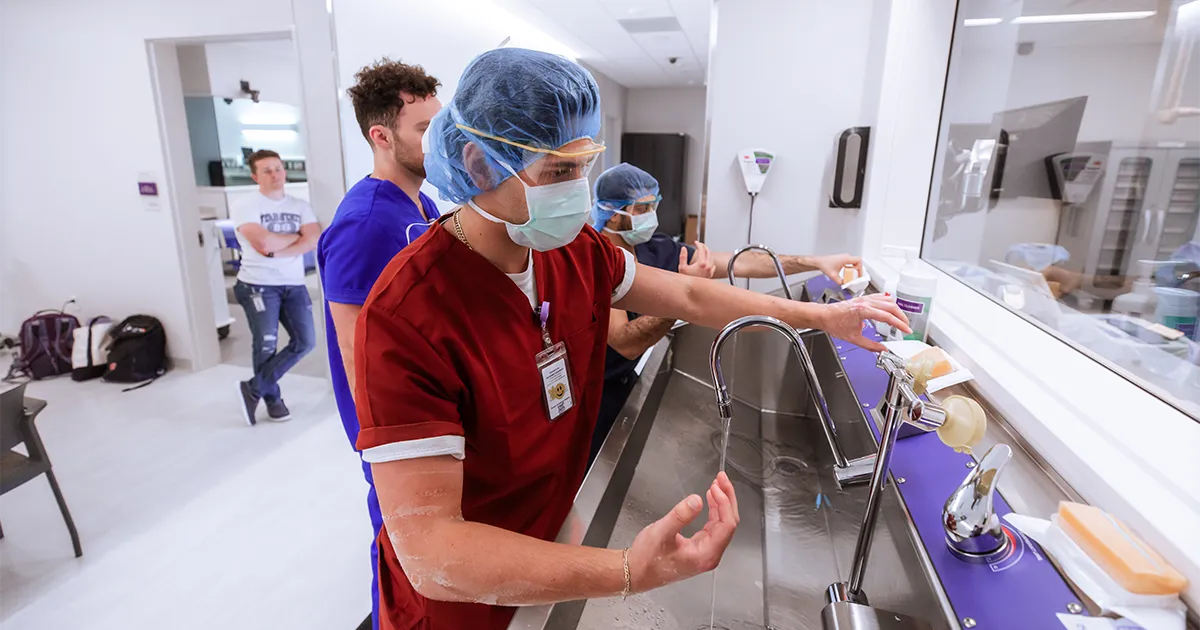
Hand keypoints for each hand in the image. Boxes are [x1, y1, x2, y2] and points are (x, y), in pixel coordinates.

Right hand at [627, 472, 738, 592]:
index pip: (727, 525)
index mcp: (706, 554)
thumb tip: (697, 500)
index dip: (724, 503)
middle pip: (728, 522)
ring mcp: (705, 551)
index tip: (716, 487)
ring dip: (721, 502)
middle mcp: (709, 554)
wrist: (636, 573)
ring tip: (717, 484)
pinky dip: (713, 510)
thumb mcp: (661, 532)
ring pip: (722, 523)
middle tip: (721, 478)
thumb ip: (680, 515)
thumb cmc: (647, 559)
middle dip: (726, 498)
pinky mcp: (699, 547)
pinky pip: (713, 526)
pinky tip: (710, 499)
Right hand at [679, 242, 715, 278]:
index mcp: (701, 263)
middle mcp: (708, 266)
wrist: (691, 290)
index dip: (698, 244)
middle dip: (704, 246)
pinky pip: (713, 264)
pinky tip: (706, 260)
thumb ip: (683, 256)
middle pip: (708, 252)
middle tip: (699, 244)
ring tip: (702, 251)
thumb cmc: (686, 279)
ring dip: (707, 252)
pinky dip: (710, 260)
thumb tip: (684, 248)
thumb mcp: (682, 267)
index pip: (702, 249)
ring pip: (711, 257)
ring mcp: (710, 270)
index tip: (695, 242)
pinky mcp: (710, 274)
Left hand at [813, 254, 862, 284]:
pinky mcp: (842, 260)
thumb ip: (840, 282)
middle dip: (858, 270)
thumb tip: (845, 285)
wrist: (819, 262)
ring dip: (854, 269)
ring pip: (854, 263)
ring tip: (853, 276)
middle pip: (857, 262)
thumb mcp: (833, 276)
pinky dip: (850, 268)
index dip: (860, 267)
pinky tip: (848, 274)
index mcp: (846, 258)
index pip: (858, 260)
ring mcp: (844, 258)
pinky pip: (850, 264)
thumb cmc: (825, 265)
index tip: (858, 274)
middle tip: (857, 276)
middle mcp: (846, 257)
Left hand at [820, 294, 909, 351]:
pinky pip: (881, 297)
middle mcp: (865, 302)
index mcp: (863, 311)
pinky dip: (889, 303)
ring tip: (900, 319)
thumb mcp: (854, 338)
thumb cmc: (834, 324)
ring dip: (896, 309)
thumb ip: (870, 346)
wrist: (824, 315)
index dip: (899, 324)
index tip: (906, 330)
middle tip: (906, 326)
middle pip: (891, 306)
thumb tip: (882, 350)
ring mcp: (865, 298)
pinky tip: (891, 309)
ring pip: (887, 300)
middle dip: (901, 317)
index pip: (887, 316)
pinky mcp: (864, 298)